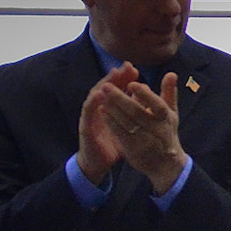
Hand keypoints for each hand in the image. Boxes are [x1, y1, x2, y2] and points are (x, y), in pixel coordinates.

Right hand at [75, 65, 136, 184]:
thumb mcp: (127, 125)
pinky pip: (88, 113)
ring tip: (112, 76)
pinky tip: (99, 95)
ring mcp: (91, 116)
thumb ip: (134, 110)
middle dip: (116, 77)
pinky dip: (93, 102)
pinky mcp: (85, 127)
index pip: (117, 90)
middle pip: (107, 89)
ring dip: (103, 86)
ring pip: (95, 97)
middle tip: (126, 67)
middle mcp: (99, 108)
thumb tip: (144, 95)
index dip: (124, 79)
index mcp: (110, 108)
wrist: (100, 162)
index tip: (135, 69)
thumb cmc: (114, 142)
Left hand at [102, 71, 186, 193]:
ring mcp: (146, 140)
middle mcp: (158, 130)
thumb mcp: (171, 114)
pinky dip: (111, 121)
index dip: (145, 95)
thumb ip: (169, 93)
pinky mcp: (134, 149)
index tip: (132, 83)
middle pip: (137, 112)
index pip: (158, 105)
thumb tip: (171, 73)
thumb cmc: (167, 132)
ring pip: (126, 122)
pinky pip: (120, 133)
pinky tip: (103, 111)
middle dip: (120, 98)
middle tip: (106, 86)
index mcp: (167, 119)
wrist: (166, 164)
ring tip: (101, 95)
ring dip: (112, 108)